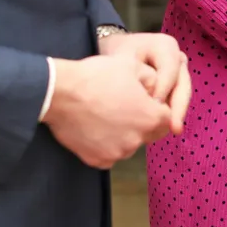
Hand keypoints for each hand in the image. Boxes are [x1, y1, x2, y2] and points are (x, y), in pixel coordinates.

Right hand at [43, 54, 172, 168]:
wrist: (60, 93)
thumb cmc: (96, 76)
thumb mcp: (131, 66)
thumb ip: (152, 78)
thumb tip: (156, 87)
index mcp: (150, 118)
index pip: (166, 119)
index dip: (157, 109)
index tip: (143, 101)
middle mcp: (137, 140)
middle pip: (148, 135)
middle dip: (142, 123)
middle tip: (123, 108)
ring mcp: (117, 153)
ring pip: (128, 145)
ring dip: (123, 135)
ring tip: (105, 116)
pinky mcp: (98, 160)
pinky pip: (108, 154)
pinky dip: (104, 145)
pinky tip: (93, 128)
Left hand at [98, 30, 191, 133]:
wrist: (116, 55)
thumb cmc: (118, 55)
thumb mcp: (123, 59)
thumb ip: (136, 75)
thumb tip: (153, 102)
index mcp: (166, 47)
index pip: (170, 70)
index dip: (163, 88)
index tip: (153, 104)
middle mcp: (178, 59)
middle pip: (182, 85)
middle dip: (179, 107)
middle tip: (175, 127)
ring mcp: (180, 74)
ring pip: (182, 96)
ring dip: (177, 114)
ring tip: (173, 130)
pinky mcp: (176, 87)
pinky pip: (176, 102)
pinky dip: (170, 115)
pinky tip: (163, 129)